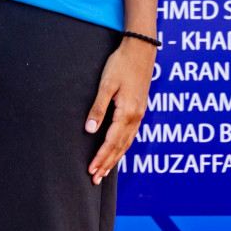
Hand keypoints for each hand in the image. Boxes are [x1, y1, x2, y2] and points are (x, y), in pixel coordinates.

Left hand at [85, 36, 155, 183]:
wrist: (141, 51)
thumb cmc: (121, 65)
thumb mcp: (106, 85)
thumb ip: (98, 108)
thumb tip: (90, 130)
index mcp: (127, 113)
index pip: (111, 142)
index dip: (100, 157)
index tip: (91, 170)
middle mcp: (136, 118)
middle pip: (120, 147)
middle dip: (107, 164)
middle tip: (95, 179)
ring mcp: (139, 115)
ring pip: (126, 143)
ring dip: (115, 158)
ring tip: (104, 171)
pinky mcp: (139, 111)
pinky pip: (130, 136)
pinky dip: (122, 148)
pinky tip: (117, 152)